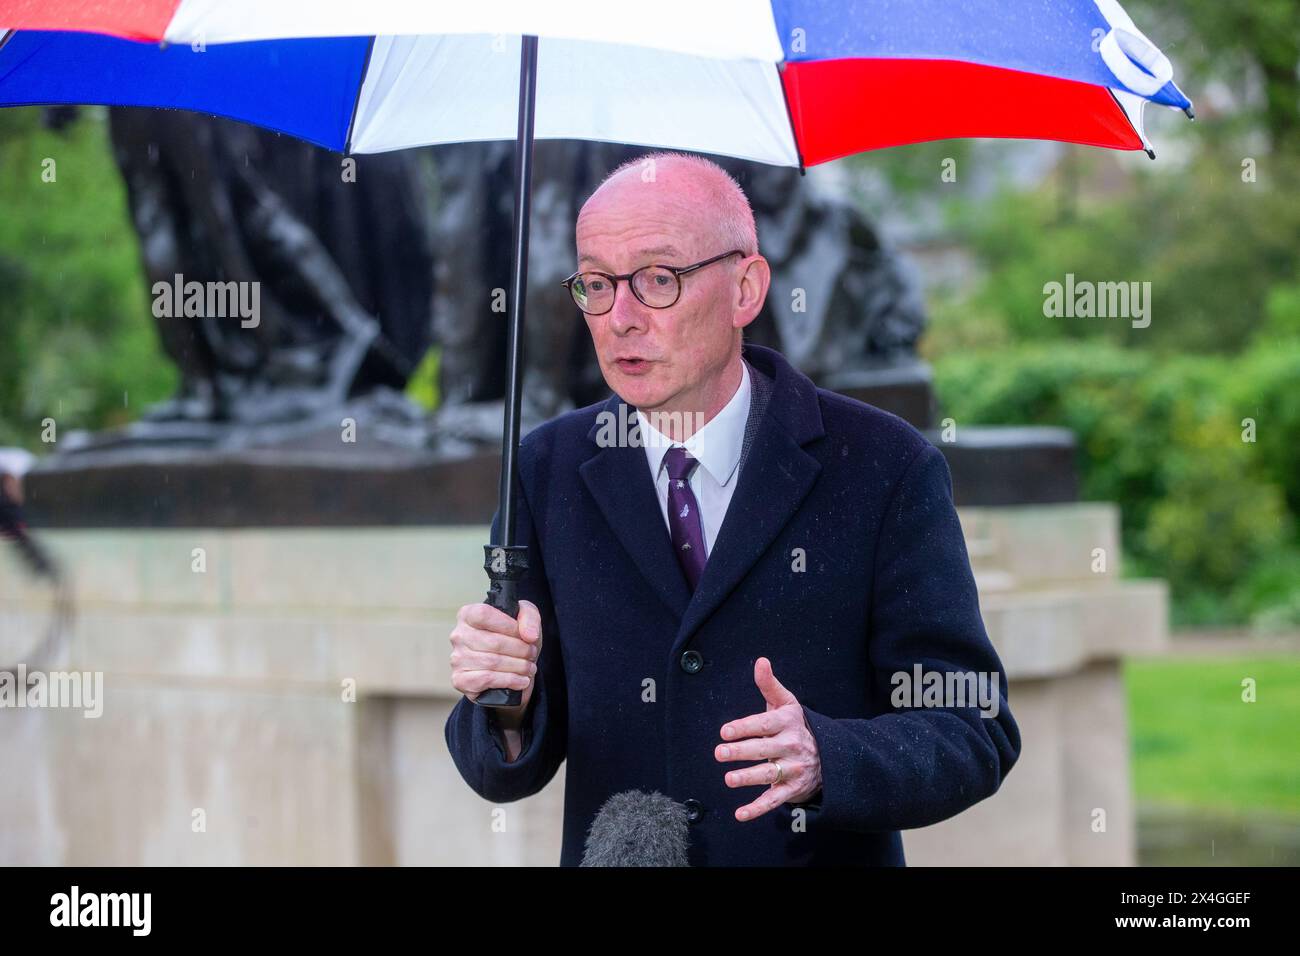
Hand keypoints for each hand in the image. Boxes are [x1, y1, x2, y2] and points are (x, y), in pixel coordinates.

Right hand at [449, 600, 541, 718]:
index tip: (525, 635)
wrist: (510, 668)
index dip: (509, 626)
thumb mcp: (526, 618)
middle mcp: (458, 635)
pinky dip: (510, 680)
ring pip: (492, 662)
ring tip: (530, 667)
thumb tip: (530, 635)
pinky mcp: (460, 680)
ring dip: (519, 667)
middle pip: (493, 642)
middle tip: (532, 654)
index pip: (484, 615)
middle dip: (521, 650)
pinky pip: (487, 679)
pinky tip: (522, 681)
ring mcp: (457, 659)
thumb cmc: (514, 638)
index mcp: (468, 615)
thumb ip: (529, 617)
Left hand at [715, 657, 822, 821]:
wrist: (830, 755)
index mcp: (788, 723)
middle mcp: (791, 746)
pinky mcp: (792, 790)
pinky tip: (740, 814)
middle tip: (720, 753)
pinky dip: (758, 809)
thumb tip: (760, 661)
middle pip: (763, 749)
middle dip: (741, 751)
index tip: (725, 731)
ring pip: (768, 774)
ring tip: (729, 779)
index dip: (744, 727)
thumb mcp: (788, 703)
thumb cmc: (797, 725)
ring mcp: (793, 769)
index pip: (763, 724)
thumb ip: (769, 685)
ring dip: (748, 778)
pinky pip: (774, 800)